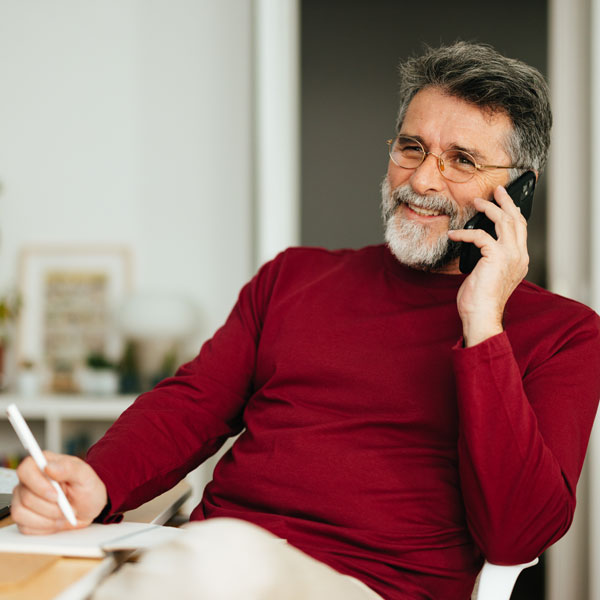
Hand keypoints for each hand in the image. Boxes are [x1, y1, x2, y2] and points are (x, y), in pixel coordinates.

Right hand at [11, 451, 107, 534]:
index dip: (38, 484)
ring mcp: (22, 499)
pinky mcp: (23, 517)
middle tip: (67, 506)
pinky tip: (55, 520)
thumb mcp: (85, 476)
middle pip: (26, 496)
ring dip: (47, 518)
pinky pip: (24, 526)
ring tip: (63, 514)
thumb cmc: (87, 489)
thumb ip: (69, 468)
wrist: (88, 509)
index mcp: (43, 464)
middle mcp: (29, 481)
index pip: (25, 469)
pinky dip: (43, 527)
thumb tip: (49, 466)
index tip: (56, 495)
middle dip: (51, 507)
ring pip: (21, 512)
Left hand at [448, 184, 528, 346]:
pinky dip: (464, 233)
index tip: (504, 202)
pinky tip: (453, 235)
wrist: (481, 315)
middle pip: (517, 220)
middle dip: (506, 202)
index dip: (513, 213)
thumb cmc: (480, 299)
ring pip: (504, 221)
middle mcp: (520, 256)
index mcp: (520, 260)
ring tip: (476, 201)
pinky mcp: (497, 256)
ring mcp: (511, 255)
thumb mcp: (488, 274)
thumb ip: (490, 258)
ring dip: (489, 208)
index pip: (520, 230)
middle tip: (497, 189)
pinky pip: (480, 235)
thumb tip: (478, 244)